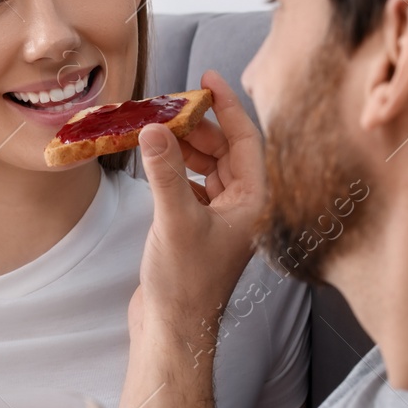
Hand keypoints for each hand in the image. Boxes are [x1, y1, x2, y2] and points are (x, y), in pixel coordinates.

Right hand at [133, 70, 268, 336]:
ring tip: (155, 129)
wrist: (173, 328)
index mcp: (254, 201)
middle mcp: (244, 206)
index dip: (226, 106)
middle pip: (225, 148)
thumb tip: (153, 128)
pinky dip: (174, 168)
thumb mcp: (174, 220)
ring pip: (207, 165)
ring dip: (183, 146)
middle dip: (197, 125)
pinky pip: (192, 183)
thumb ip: (165, 172)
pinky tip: (155, 161)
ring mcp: (222, 217)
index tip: (206, 78)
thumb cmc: (185, 283)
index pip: (246, 139)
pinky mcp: (199, 227)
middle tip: (165, 106)